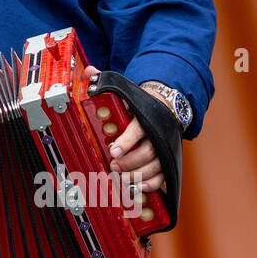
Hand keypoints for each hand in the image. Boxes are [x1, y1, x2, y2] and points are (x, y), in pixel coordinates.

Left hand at [83, 65, 164, 194]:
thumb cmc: (141, 102)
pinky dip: (152, 183)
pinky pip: (163, 174)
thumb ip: (107, 83)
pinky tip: (138, 186)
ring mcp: (164, 147)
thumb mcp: (126, 91)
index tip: (113, 151)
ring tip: (122, 177)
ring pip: (156, 165)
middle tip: (113, 166)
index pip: (138, 129)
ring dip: (138, 174)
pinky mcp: (167, 159)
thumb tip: (89, 71)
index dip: (126, 141)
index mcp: (146, 116)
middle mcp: (158, 133)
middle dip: (130, 162)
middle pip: (148, 151)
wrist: (167, 107)